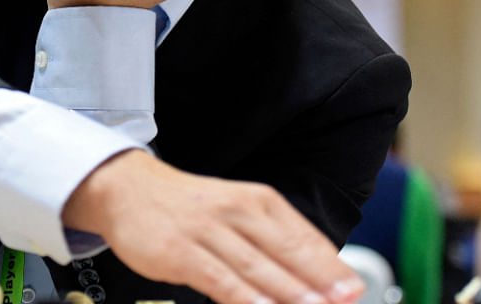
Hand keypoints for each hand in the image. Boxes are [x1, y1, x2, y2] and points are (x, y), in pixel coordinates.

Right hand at [63, 150, 364, 303]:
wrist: (126, 188)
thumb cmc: (187, 206)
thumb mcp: (235, 211)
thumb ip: (273, 241)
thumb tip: (318, 276)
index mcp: (257, 200)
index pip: (303, 236)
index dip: (330, 267)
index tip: (354, 290)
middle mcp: (236, 211)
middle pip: (285, 252)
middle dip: (318, 284)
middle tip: (343, 303)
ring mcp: (207, 231)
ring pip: (256, 267)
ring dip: (289, 294)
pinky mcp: (180, 252)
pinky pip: (219, 279)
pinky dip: (243, 297)